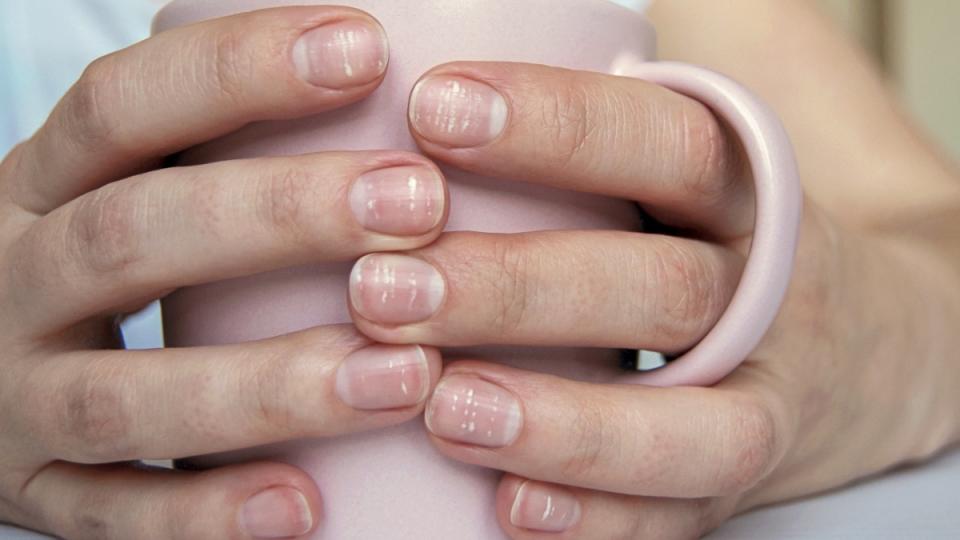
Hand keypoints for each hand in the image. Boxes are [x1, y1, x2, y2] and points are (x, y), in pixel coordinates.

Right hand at [0, 7, 448, 538]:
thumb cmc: (95, 261)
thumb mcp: (124, 190)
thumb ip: (210, 158)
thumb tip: (379, 66)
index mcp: (36, 187)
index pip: (120, 106)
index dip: (237, 71)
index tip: (365, 49)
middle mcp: (10, 282)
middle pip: (130, 237)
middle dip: (278, 217)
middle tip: (418, 204)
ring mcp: (11, 398)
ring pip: (122, 397)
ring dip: (266, 386)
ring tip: (405, 376)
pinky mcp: (32, 494)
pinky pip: (111, 517)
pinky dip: (205, 516)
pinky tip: (306, 507)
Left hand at [347, 17, 959, 539]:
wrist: (869, 351)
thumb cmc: (727, 239)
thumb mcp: (695, 164)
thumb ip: (604, 122)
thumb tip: (445, 33)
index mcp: (747, 196)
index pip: (667, 141)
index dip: (555, 125)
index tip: (432, 109)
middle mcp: (764, 297)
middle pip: (659, 288)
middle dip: (520, 287)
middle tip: (384, 286)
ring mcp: (763, 400)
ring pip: (690, 423)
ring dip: (563, 418)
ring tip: (441, 407)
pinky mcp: (741, 486)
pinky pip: (682, 517)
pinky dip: (599, 520)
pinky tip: (510, 510)